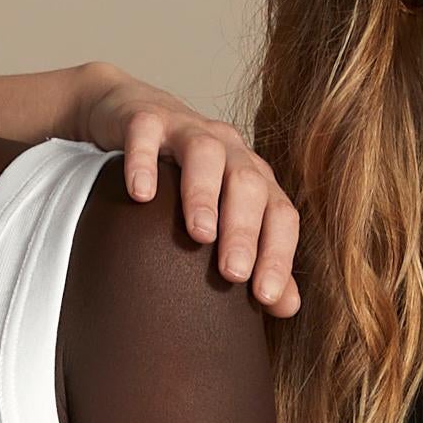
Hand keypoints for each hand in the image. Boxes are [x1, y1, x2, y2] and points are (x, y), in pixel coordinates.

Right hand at [76, 77, 302, 317]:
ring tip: (199, 235)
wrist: (135, 117)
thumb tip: (287, 305)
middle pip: (248, 185)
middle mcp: (228, 151)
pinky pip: (147, 134)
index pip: (279, 214)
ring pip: (205, 155)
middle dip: (244, 230)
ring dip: (204, 194)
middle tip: (234, 274)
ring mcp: (187, 130)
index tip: (266, 296)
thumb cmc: (181, 178)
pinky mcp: (145, 119)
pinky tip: (140, 195)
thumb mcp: (220, 216)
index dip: (278, 254)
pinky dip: (144, 161)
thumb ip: (253, 258)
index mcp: (252, 178)